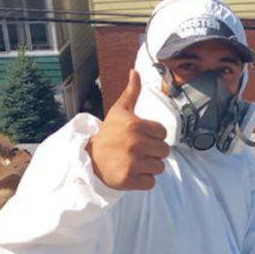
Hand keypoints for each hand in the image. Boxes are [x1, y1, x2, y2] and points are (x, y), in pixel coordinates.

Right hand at [86, 69, 169, 190]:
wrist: (90, 158)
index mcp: (135, 125)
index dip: (154, 136)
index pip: (163, 133)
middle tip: (138, 151)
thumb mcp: (119, 111)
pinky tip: (132, 173)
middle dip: (154, 152)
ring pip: (159, 167)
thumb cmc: (109, 133)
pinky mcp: (129, 179)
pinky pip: (151, 182)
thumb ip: (131, 92)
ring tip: (135, 162)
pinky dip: (144, 180)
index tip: (141, 137)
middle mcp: (135, 143)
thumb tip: (135, 71)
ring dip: (150, 167)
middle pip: (164, 151)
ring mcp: (132, 163)